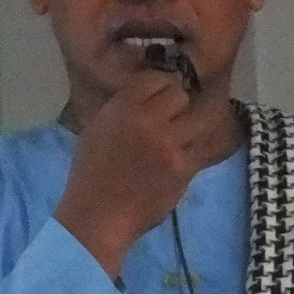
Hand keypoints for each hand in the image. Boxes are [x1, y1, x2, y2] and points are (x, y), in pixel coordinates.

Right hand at [54, 69, 202, 277]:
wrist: (99, 216)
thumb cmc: (91, 174)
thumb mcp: (98, 128)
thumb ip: (124, 107)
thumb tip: (152, 94)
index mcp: (121, 107)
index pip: (156, 78)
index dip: (162, 85)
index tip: (161, 95)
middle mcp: (147, 120)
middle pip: (180, 94)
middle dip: (178, 103)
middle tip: (174, 116)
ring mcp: (169, 144)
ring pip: (200, 117)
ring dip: (193, 123)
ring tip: (185, 131)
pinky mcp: (184, 168)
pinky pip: (201, 146)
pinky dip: (194, 148)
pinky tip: (184, 154)